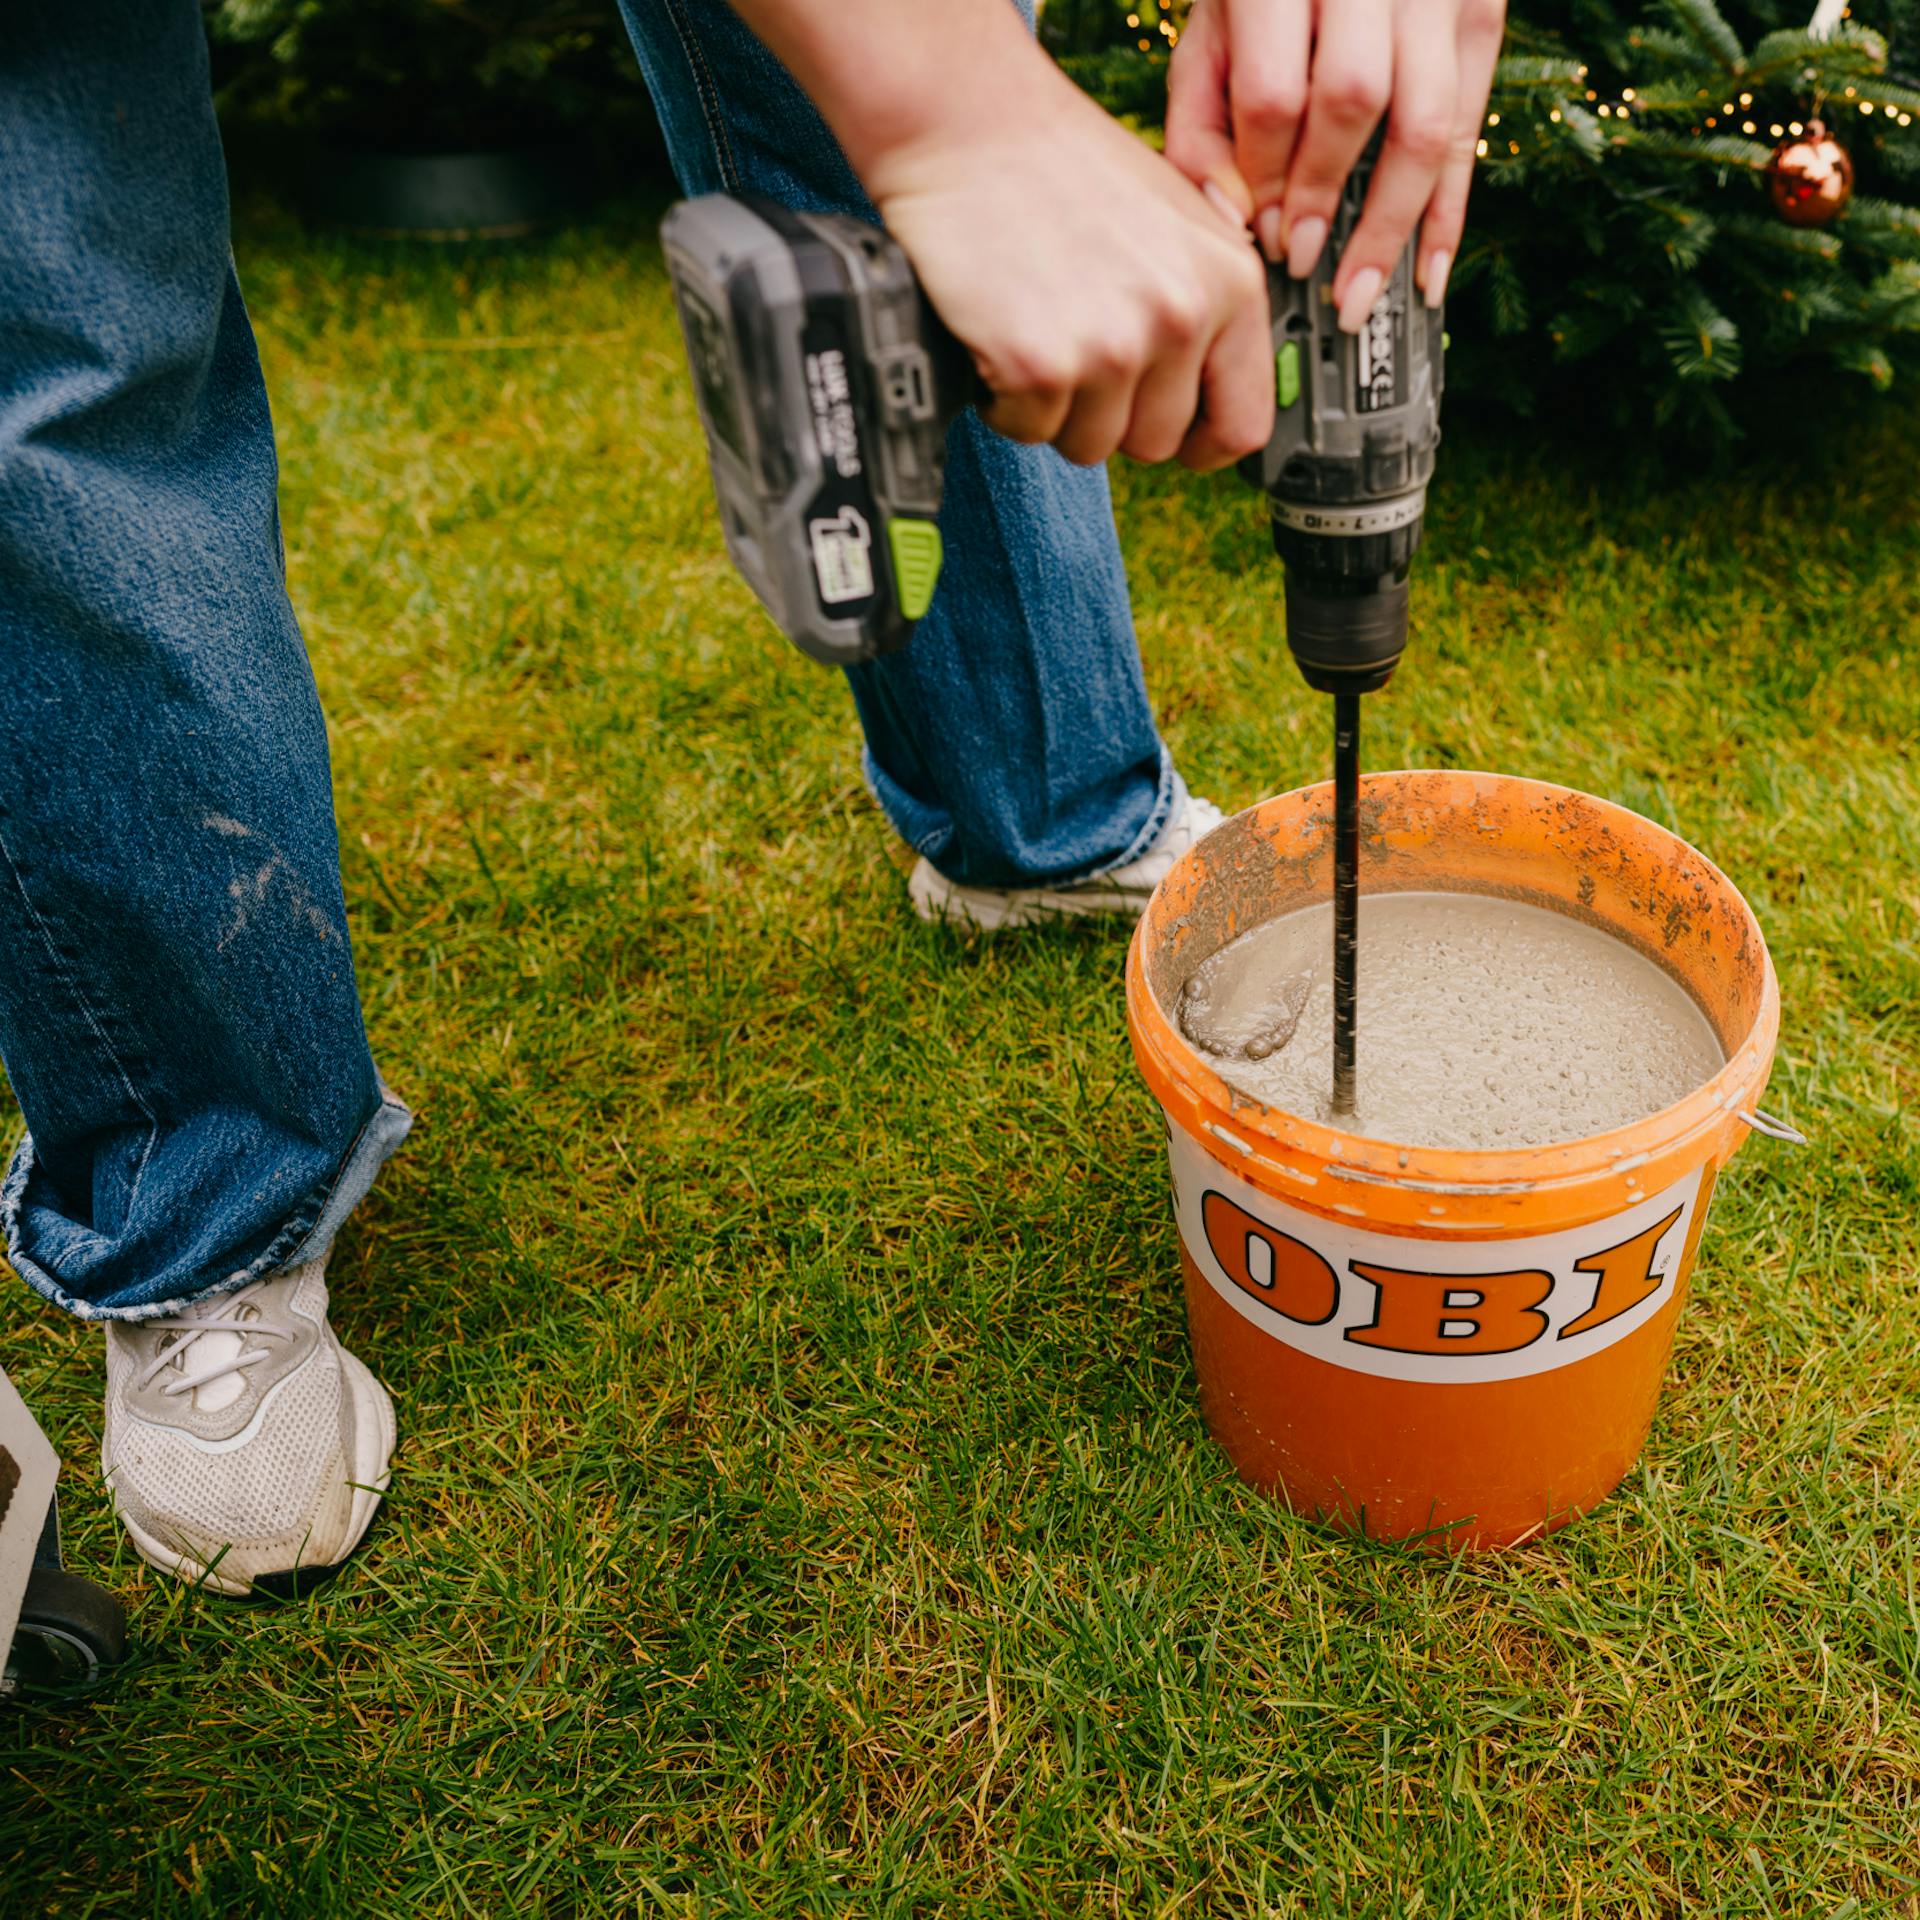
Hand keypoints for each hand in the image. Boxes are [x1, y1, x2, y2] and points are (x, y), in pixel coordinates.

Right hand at [867, 67, 1273, 471]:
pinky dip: (1003, 398)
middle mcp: (1180, 317)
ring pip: (1087, 445)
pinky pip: (1025, 429)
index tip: (1178, 442)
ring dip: (1055, 409)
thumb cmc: (1062, 169)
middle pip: (1155, 444)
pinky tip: (1000, 334)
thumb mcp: (1178, 221)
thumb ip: (1207, 303)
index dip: (1203, 445)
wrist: (968, 127)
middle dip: (1111, 415)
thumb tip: (1217, 392)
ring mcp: (1112, 346)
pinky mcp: (1041, 366)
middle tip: (1076, 350)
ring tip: (1038, 330)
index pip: (1244, 424)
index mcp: (1230, 283)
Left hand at [1164, 0, 1506, 330]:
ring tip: (1360, 296)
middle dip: (1327, 198)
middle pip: (1353, 100)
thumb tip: (1232, 222)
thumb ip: (1201, 122)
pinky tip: (1429, 275)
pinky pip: (1468, 127)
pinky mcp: (1479, 12)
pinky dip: (1449, 213)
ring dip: (1393, 226)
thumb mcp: (1212, 31)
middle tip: (1306, 265)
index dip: (1267, 177)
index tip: (1264, 234)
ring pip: (1425, 122)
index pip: (1275, 93)